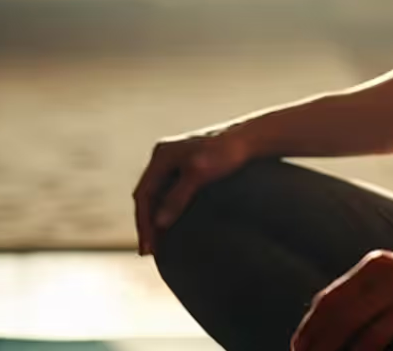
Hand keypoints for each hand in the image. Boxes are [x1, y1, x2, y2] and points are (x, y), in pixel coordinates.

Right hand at [132, 126, 255, 255]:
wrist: (249, 140)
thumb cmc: (226, 153)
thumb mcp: (199, 174)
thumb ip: (178, 197)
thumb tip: (159, 222)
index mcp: (162, 156)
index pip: (144, 194)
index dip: (144, 222)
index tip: (149, 246)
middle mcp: (163, 157)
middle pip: (147, 196)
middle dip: (146, 224)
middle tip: (148, 252)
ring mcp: (173, 162)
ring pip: (156, 196)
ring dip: (154, 219)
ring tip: (156, 245)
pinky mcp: (185, 168)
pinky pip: (167, 193)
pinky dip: (165, 211)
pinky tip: (169, 227)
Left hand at [290, 245, 392, 350]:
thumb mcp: (386, 266)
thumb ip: (356, 287)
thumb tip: (317, 313)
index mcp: (373, 266)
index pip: (332, 299)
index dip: (311, 327)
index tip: (297, 347)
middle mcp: (391, 282)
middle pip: (345, 321)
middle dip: (323, 348)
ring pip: (370, 342)